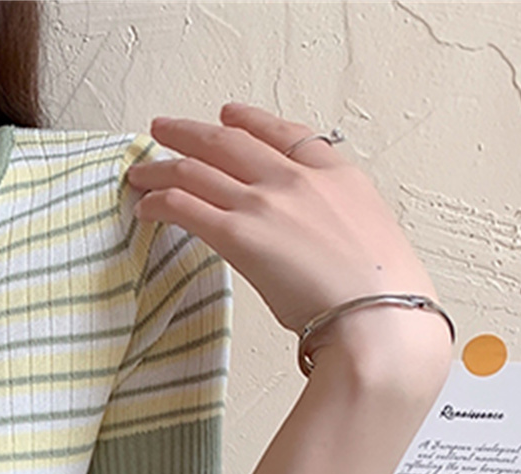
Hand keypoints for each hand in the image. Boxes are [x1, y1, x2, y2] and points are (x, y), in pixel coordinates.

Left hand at [125, 103, 449, 378]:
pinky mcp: (239, 235)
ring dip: (163, 168)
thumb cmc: (380, 293)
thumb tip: (319, 241)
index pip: (284, 134)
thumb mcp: (368, 234)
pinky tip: (146, 207)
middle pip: (231, 142)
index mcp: (335, 174)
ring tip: (141, 173)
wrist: (377, 312)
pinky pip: (186, 206)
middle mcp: (296, 179)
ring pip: (199, 170)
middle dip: (191, 132)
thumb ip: (335, 223)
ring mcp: (265, 204)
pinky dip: (160, 202)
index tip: (229, 115)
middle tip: (165, 129)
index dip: (250, 121)